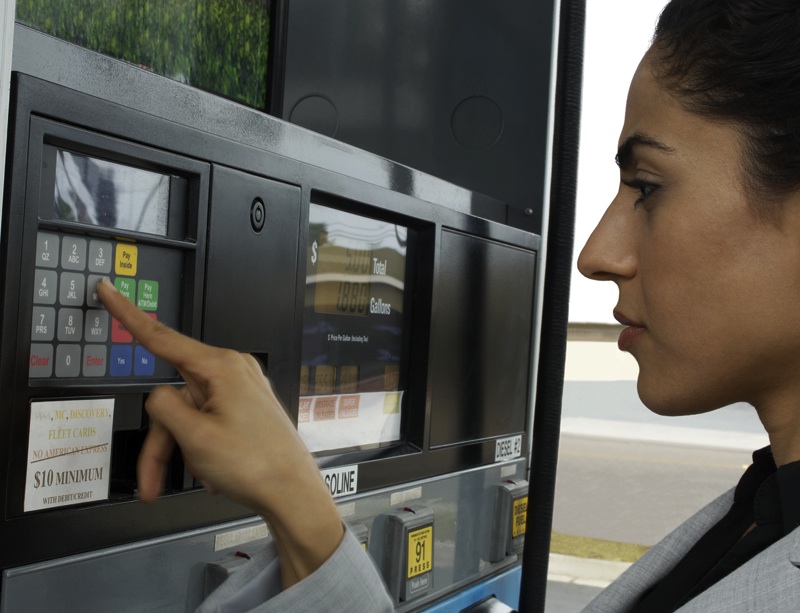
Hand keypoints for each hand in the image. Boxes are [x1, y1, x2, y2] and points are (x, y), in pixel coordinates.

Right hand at [97, 279, 342, 585]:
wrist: (292, 492)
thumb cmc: (255, 464)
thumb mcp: (194, 437)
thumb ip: (164, 407)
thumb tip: (158, 396)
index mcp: (220, 367)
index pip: (161, 336)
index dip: (128, 314)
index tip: (107, 289)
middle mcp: (233, 371)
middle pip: (173, 398)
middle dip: (162, 441)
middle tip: (150, 481)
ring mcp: (241, 389)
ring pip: (189, 416)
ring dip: (185, 450)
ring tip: (202, 477)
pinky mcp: (246, 407)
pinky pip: (208, 422)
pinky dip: (204, 449)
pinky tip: (216, 471)